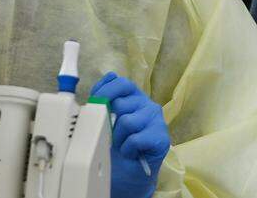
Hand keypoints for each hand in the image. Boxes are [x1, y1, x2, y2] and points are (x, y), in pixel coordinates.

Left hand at [91, 72, 170, 197]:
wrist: (127, 175)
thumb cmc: (115, 145)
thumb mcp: (104, 119)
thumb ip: (103, 100)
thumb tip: (106, 81)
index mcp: (134, 97)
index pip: (121, 83)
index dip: (106, 91)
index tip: (95, 103)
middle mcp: (148, 104)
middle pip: (121, 104)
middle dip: (110, 122)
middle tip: (112, 135)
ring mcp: (157, 120)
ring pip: (127, 122)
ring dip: (118, 138)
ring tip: (122, 145)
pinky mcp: (161, 138)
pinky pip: (135, 139)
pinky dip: (127, 149)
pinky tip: (131, 153)